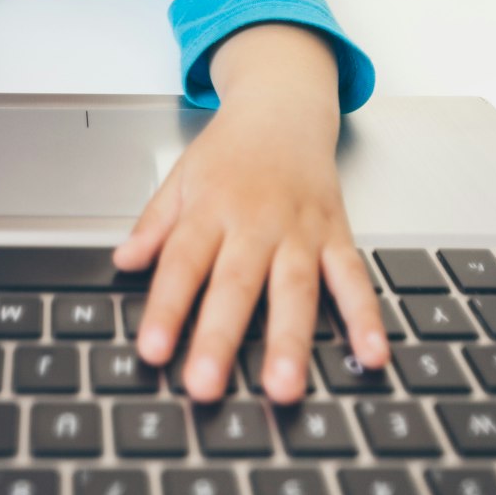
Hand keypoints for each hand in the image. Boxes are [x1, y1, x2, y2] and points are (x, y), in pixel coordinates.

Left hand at [113, 31, 383, 403]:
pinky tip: (372, 355)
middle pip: (236, 286)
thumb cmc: (231, 149)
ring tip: (283, 387)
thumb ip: (154, 224)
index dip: (166, 309)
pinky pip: (354, 279)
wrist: (285, 107)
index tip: (153, 351)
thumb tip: (123, 262)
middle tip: (205, 386)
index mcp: (211, 208)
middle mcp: (257, 222)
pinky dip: (366, 318)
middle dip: (220, 339)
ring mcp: (301, 231)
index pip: (182, 264)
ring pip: (295, 290)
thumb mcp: (181, 176)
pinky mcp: (338, 235)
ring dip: (290, 341)